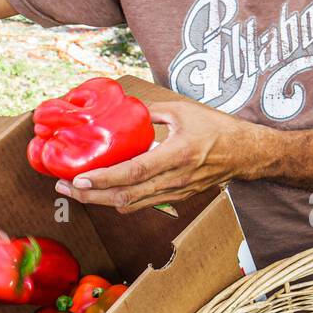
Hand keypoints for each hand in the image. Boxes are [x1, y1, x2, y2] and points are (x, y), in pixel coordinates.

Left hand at [52, 99, 259, 211]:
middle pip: (125, 196)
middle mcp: (175, 179)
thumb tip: (125, 108)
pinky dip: (121, 200)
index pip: (132, 173)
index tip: (77, 179)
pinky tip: (106, 193)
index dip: (102, 179)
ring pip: (132, 204)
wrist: (247, 154)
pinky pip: (144, 203)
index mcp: (176, 155)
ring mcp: (177, 192)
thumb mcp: (184, 111)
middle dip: (91, 196)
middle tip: (65, 189)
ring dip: (102, 201)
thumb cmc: (218, 129)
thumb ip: (153, 111)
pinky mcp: (178, 197)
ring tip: (78, 192)